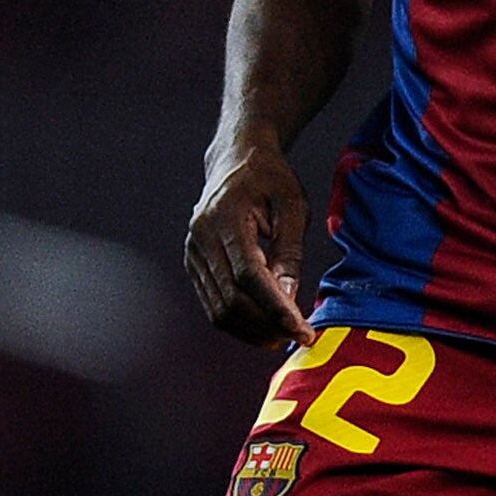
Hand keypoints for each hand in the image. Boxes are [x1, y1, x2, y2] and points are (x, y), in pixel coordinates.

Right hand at [186, 136, 315, 345]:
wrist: (236, 160)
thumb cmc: (270, 179)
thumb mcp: (293, 206)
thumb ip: (290, 251)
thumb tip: (289, 298)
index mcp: (225, 217)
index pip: (248, 276)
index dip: (275, 308)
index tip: (302, 331)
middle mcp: (201, 237)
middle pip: (230, 300)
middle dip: (266, 325)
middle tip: (299, 336)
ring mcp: (193, 253)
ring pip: (219, 310)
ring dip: (253, 330)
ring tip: (285, 335)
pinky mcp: (194, 265)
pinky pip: (213, 305)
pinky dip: (240, 322)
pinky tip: (265, 325)